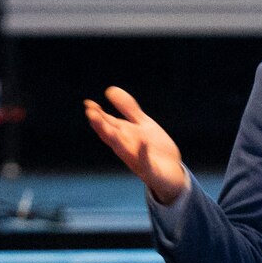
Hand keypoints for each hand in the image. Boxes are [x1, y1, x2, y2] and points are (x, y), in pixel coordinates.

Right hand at [84, 86, 188, 204]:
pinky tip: (143, 141)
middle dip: (101, 126)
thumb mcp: (141, 124)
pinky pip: (146, 161)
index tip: (89, 104)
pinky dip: (143, 152)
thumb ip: (128, 108)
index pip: (108, 124)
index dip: (98, 115)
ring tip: (108, 129)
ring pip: (123, 150)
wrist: (172, 173)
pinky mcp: (150, 170)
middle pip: (111, 136)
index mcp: (124, 136)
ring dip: (115, 140)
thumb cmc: (154, 149)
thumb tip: (110, 90)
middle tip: (90, 113)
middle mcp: (126, 148)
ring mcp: (137, 159)